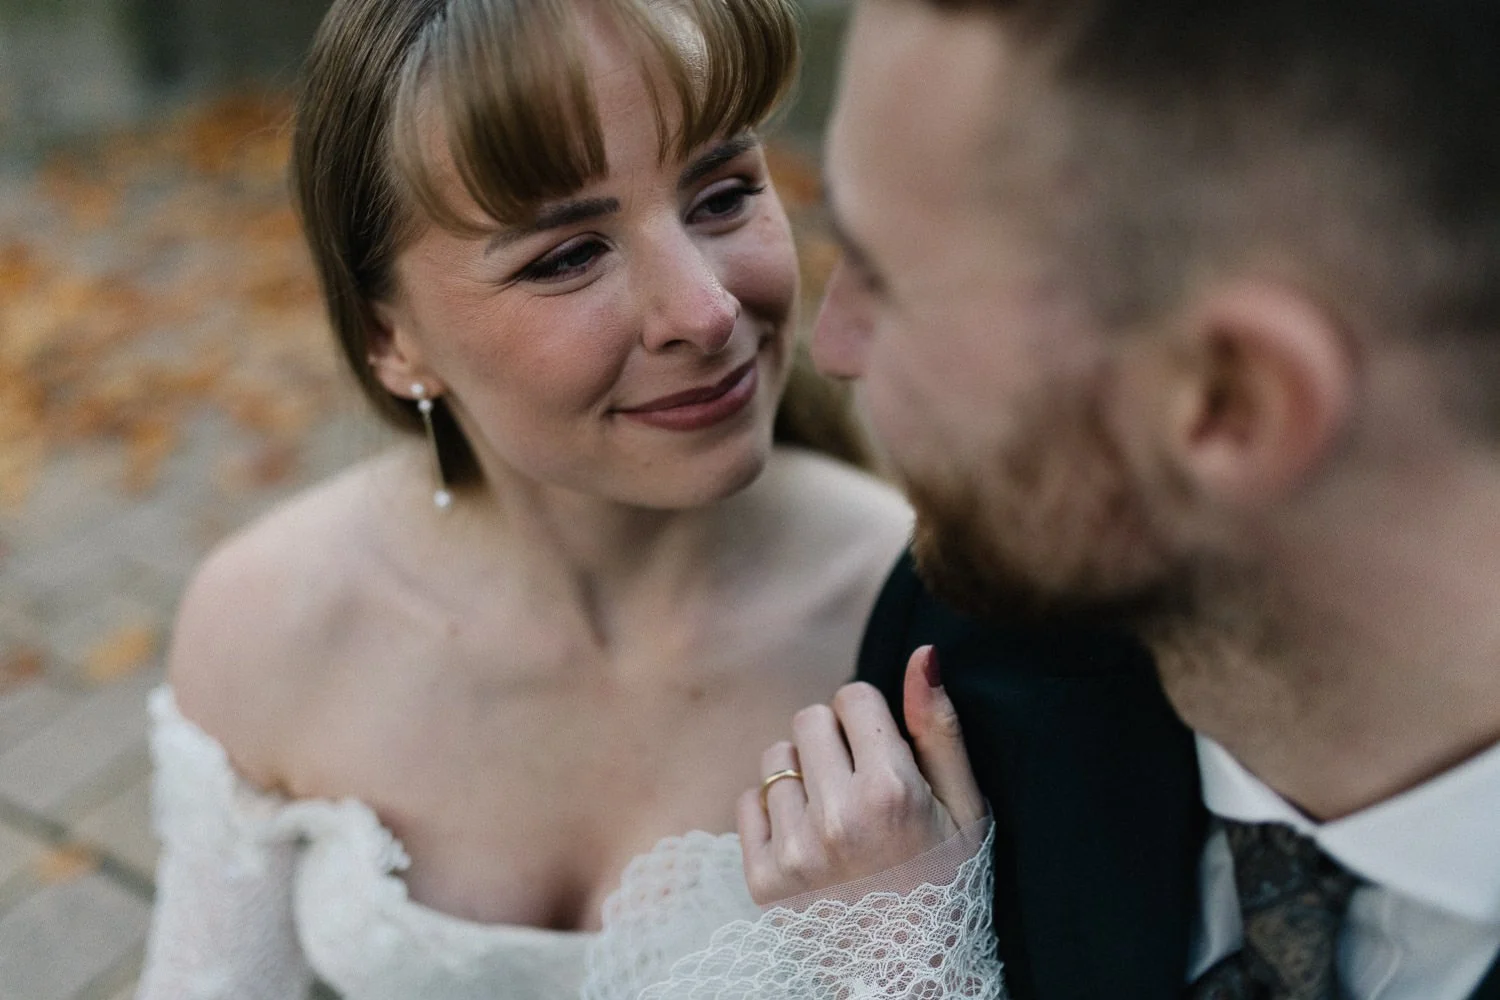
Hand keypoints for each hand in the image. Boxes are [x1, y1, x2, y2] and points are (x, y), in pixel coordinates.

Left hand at [736, 645, 985, 904]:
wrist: (910, 977)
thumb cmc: (948, 884)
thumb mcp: (966, 808)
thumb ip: (940, 726)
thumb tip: (923, 653)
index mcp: (892, 790)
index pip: (853, 697)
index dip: (870, 721)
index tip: (884, 755)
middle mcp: (838, 816)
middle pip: (807, 719)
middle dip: (832, 740)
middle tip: (859, 784)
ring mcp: (795, 849)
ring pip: (776, 758)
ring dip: (802, 775)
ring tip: (835, 816)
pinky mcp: (763, 878)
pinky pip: (749, 801)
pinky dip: (774, 811)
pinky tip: (810, 839)